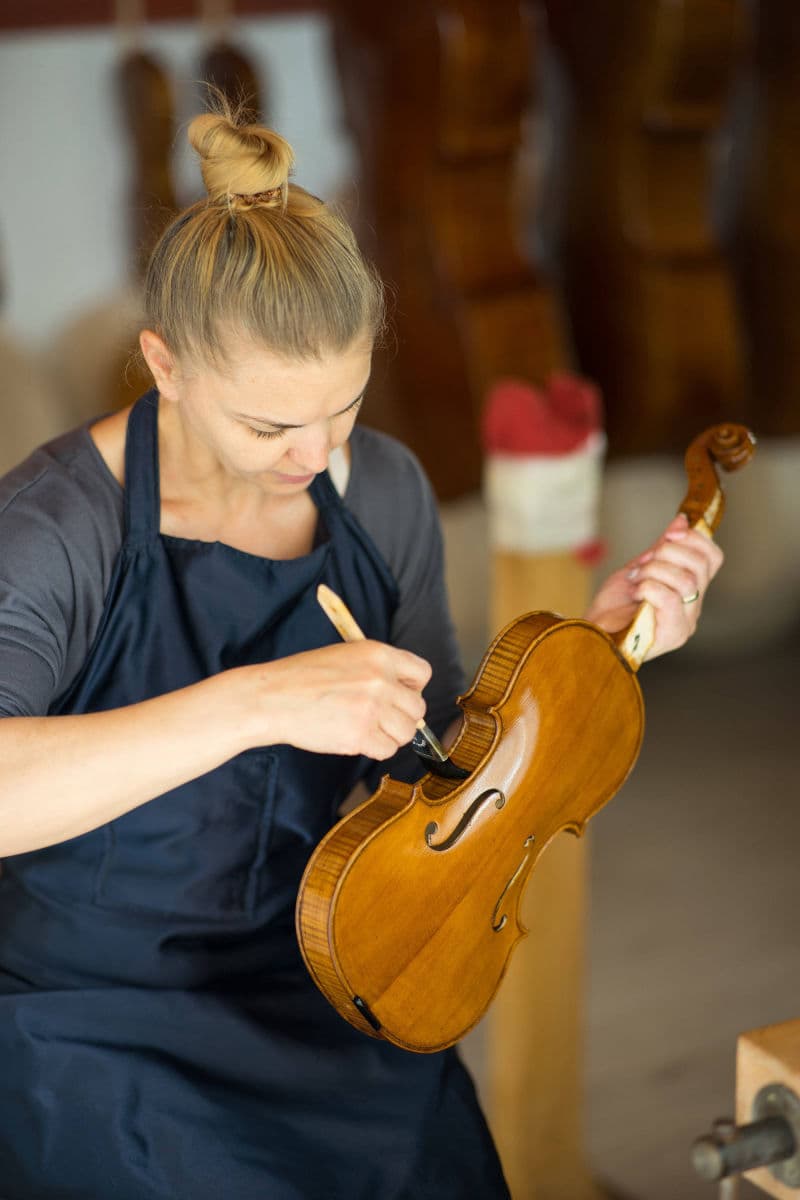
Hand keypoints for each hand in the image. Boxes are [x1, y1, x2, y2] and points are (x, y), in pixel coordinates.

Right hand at [250, 640, 431, 758]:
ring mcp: (372, 708)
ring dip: (390, 735)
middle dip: (402, 716)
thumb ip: (376, 669)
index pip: (422, 673)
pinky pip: (387, 750)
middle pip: (418, 707)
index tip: (400, 696)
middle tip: (379, 719)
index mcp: (378, 654)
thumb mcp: (344, 656)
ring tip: (366, 729)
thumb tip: (403, 691)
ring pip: (407, 732)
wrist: (272, 698)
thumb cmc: (301, 678)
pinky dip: (375, 749)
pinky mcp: (360, 735)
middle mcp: (380, 679)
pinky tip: (355, 739)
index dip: (413, 688)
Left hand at [584, 514, 723, 659]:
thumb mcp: (641, 567)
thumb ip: (663, 547)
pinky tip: (634, 592)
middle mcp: (694, 609)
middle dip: (666, 553)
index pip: (712, 558)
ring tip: (635, 578)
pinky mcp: (672, 635)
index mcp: (691, 591)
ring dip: (653, 571)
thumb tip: (683, 521)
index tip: (670, 533)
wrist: (592, 631)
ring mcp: (685, 624)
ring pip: (686, 581)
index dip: (694, 538)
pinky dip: (648, 587)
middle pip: (700, 566)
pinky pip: (670, 599)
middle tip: (642, 563)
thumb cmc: (614, 606)